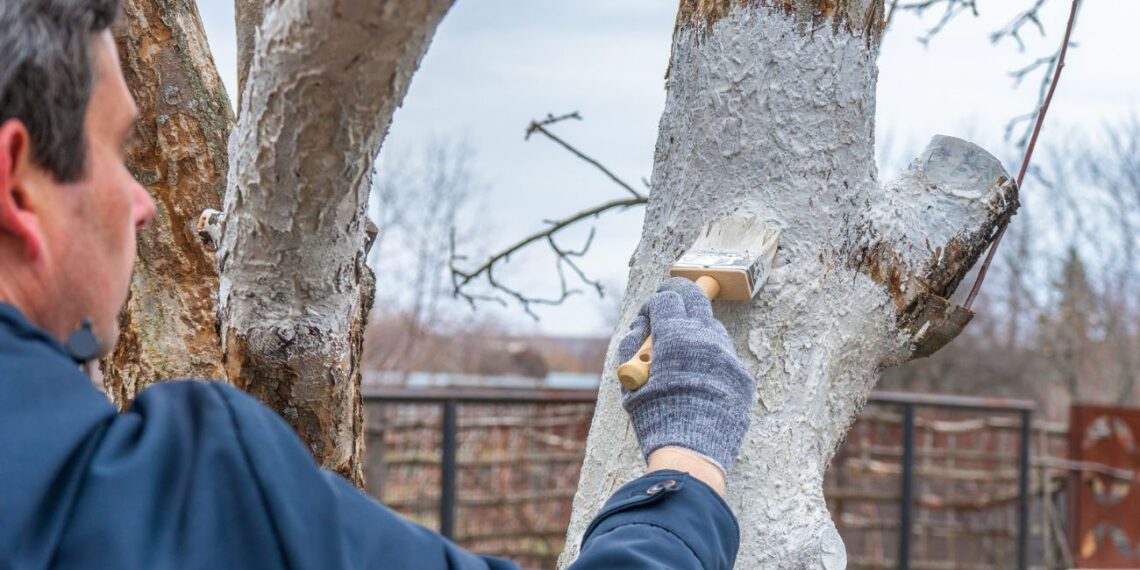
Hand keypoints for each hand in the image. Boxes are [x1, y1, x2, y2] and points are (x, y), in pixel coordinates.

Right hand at [617, 277, 755, 478]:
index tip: (650, 311)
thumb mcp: (632, 382)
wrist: (693, 456)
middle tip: (670, 300)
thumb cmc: (656, 419)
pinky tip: (700, 377)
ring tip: (682, 349)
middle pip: (696, 300)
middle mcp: (705, 339)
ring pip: (713, 328)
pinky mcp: (742, 376)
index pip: (667, 299)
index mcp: (675, 337)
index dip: (655, 302)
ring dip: (696, 329)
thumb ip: (632, 348)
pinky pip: (725, 357)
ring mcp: (728, 357)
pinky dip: (711, 359)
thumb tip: (640, 327)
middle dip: (680, 297)